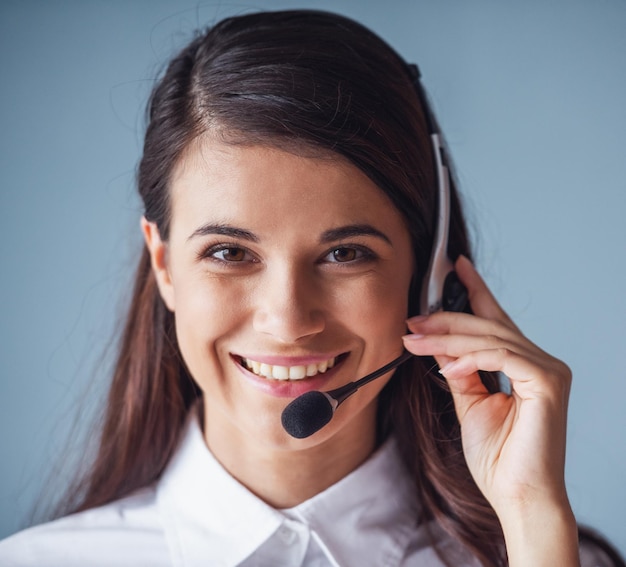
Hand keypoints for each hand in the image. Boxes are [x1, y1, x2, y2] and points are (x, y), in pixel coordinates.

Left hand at [402, 256, 573, 525]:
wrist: (516, 497)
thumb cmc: (497, 457)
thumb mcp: (470, 402)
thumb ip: (460, 370)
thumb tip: (440, 345)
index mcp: (525, 365)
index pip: (496, 320)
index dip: (476, 291)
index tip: (455, 267)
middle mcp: (541, 362)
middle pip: (488, 326)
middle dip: (446, 319)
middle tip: (412, 320)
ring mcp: (548, 370)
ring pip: (490, 338)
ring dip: (447, 338)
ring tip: (415, 339)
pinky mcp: (547, 382)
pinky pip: (501, 356)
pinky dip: (470, 358)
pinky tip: (447, 365)